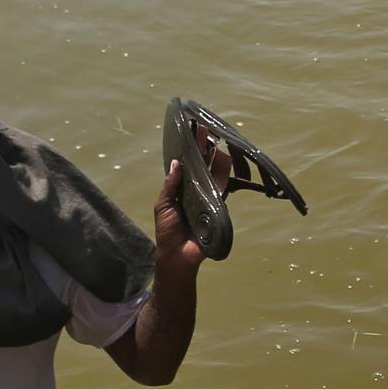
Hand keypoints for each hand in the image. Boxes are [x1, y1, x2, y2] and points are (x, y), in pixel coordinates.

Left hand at [152, 137, 232, 272]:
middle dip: (204, 153)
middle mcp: (195, 193)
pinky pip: (221, 191)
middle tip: (207, 133)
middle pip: (201, 169)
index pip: (186, 169)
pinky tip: (225, 163)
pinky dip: (223, 178)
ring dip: (215, 162)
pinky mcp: (218, 208)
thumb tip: (177, 162)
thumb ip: (170, 185)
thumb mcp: (163, 205)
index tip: (192, 135)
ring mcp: (208, 200)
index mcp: (181, 192)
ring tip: (217, 143)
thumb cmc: (167, 231)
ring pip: (212, 177)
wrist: (178, 255)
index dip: (189, 154)